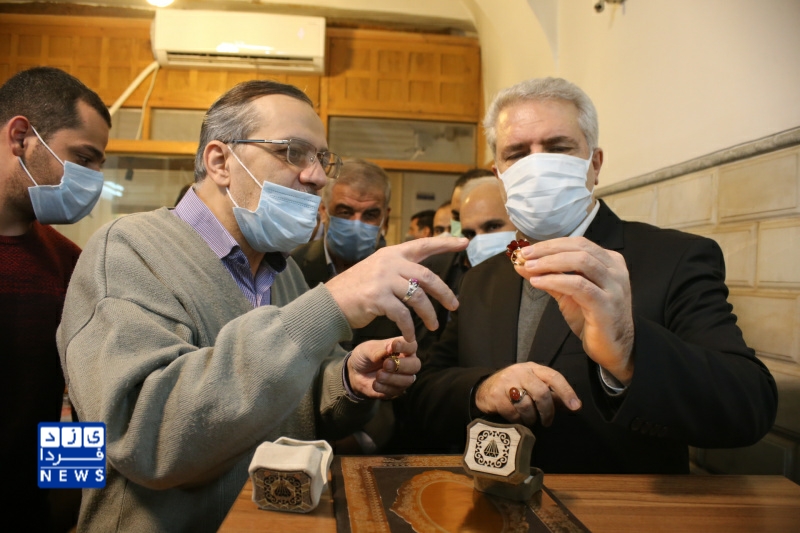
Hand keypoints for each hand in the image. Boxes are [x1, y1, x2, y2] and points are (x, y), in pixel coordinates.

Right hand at [326, 237, 468, 341]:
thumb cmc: (357, 289)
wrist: (330, 302)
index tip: (464, 242)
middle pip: (427, 276)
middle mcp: (389, 262)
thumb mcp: (378, 270)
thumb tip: (423, 278)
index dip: (445, 243)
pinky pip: (402, 315)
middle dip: (444, 292)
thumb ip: (399, 269)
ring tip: (434, 326)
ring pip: (418, 297)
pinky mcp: (377, 297)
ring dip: (429, 314)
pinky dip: (409, 328)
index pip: (423, 245)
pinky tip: (410, 337)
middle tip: (455, 305)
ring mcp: (383, 279)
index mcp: (392, 253)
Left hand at [347, 337, 419, 398]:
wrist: (355, 374)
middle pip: (415, 365)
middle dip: (402, 365)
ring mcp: (403, 377)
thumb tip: (390, 348)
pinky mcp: (396, 390)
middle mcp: (406, 362)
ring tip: (378, 375)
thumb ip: (377, 349)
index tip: (394, 346)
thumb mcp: (366, 349)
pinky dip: (384, 387)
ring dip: (392, 378)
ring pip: (408, 380)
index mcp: (402, 347)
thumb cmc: (364, 356)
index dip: (406, 346)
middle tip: (386, 364)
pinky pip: (396, 391)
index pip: (411, 345)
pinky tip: (375, 383)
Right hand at [475, 362, 580, 426]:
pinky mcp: (496, 395)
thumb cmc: (515, 388)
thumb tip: (573, 405)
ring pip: (527, 405)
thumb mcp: (533, 385)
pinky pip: (513, 413)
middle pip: (541, 392)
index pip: (554, 377)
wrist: (485, 389)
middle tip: (547, 422)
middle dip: (547, 411)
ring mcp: (506, 382)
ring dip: (531, 418)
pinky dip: (518, 420)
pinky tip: (517, 419)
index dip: (566, 392)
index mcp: (533, 368)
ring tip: (529, 420)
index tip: (575, 406)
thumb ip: (552, 394)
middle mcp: (520, 372)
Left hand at [517, 236, 634, 383]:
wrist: (613, 348)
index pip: (578, 243)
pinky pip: (579, 286)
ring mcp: (614, 287)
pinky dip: (556, 280)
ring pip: (581, 262)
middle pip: (579, 248)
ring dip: (550, 262)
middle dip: (548, 250)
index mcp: (609, 261)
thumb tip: (522, 264)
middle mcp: (615, 270)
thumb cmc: (592, 318)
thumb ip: (549, 276)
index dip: (551, 244)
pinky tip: (538, 282)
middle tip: (524, 255)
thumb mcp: (568, 293)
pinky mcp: (606, 305)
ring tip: (529, 267)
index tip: (527, 249)